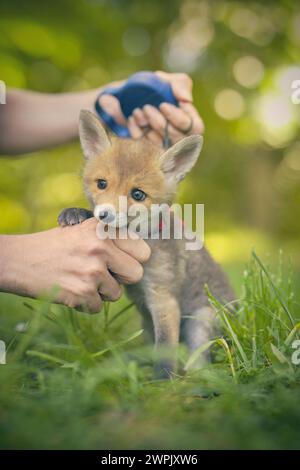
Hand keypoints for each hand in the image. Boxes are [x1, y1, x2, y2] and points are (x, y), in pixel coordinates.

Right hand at [0, 218, 150, 312]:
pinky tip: (70, 289)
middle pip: (136, 274)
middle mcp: (101, 248)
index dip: (133, 258)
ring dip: (100, 291)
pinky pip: (98, 307)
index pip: (143, 251)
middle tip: (103, 273)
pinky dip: (85, 304)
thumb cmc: (52, 245)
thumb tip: (142, 254)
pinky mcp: (82, 294)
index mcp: (103, 229)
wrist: (18, 261)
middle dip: (122, 277)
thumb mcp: (81, 229)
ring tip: (79, 279)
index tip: (122, 261)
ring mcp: (92, 272)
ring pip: (116, 293)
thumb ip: (109, 237)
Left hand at [98, 72, 203, 146]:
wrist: (127, 100)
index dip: (179, 118)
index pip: (195, 128)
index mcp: (191, 123)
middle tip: (146, 107)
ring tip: (137, 111)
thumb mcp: (168, 81)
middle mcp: (180, 139)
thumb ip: (180, 84)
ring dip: (147, 126)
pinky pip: (144, 146)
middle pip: (176, 138)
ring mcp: (164, 147)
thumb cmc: (155, 89)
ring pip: (160, 144)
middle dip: (160, 123)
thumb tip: (186, 99)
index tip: (162, 105)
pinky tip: (131, 120)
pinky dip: (136, 131)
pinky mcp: (148, 151)